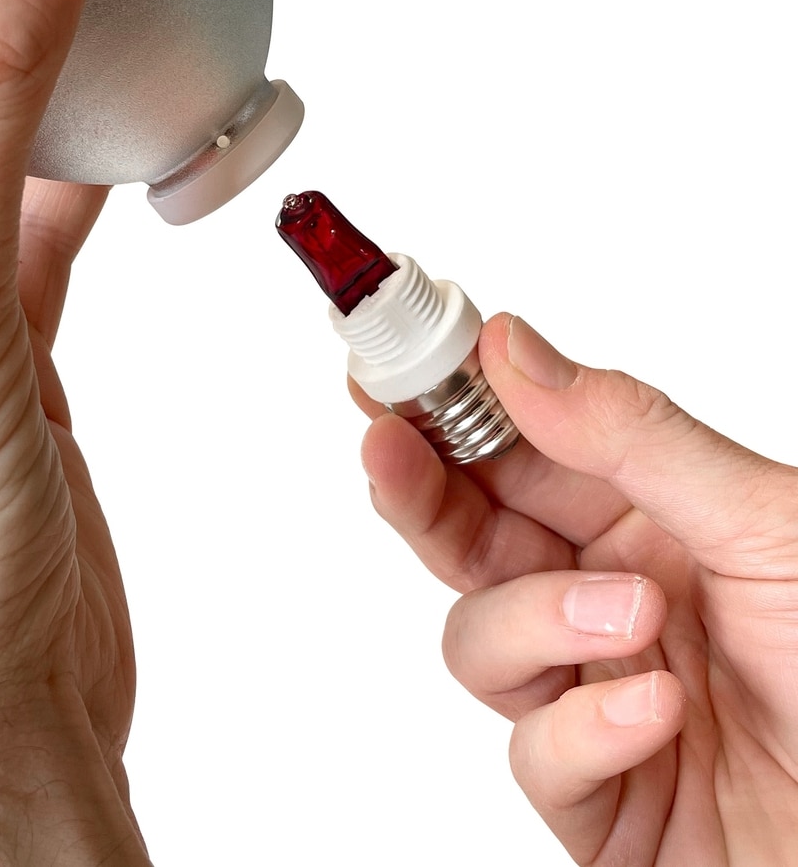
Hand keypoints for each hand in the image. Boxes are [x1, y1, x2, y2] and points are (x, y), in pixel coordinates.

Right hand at [358, 313, 797, 864]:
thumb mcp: (764, 524)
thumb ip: (629, 436)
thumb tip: (513, 351)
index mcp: (641, 516)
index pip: (514, 446)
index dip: (445, 403)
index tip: (389, 366)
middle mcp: (602, 595)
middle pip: (467, 533)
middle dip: (420, 489)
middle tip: (388, 445)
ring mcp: (590, 693)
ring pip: (478, 638)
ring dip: (537, 620)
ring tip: (631, 617)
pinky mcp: (595, 796)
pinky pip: (536, 755)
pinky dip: (587, 730)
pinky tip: (657, 710)